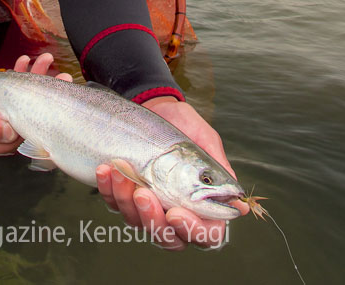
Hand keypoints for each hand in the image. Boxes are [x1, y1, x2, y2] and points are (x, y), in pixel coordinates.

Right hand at [0, 52, 69, 157]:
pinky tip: (24, 61)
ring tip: (46, 60)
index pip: (23, 134)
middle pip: (28, 114)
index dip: (40, 116)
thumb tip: (10, 132)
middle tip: (61, 75)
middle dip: (44, 92)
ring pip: (21, 100)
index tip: (54, 96)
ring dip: (34, 79)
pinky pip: (9, 91)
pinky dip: (17, 76)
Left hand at [96, 97, 248, 249]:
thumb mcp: (204, 140)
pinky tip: (108, 169)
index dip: (193, 232)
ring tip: (121, 170)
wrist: (155, 105)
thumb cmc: (184, 124)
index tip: (177, 213)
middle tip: (144, 193)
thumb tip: (237, 201)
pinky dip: (109, 189)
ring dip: (126, 200)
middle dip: (153, 219)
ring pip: (137, 223)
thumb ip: (217, 169)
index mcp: (202, 204)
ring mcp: (149, 206)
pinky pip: (114, 203)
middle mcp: (176, 211)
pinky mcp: (125, 195)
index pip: (206, 235)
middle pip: (169, 239)